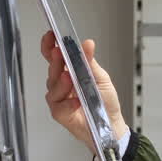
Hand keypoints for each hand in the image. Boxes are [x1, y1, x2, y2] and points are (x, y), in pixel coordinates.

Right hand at [40, 30, 128, 148]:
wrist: (111, 124)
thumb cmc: (105, 102)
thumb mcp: (101, 78)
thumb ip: (90, 62)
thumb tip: (87, 44)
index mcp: (70, 71)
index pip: (55, 56)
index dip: (50, 45)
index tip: (51, 35)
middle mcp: (61, 83)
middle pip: (52, 68)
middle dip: (55, 60)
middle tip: (59, 53)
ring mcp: (59, 98)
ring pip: (53, 86)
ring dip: (61, 81)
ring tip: (69, 77)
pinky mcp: (60, 112)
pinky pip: (59, 105)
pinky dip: (68, 102)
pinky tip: (76, 101)